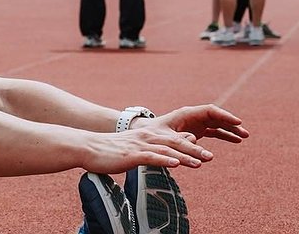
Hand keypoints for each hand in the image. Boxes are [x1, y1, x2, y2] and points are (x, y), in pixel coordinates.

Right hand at [80, 127, 213, 173]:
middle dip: (194, 150)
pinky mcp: (131, 155)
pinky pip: (151, 157)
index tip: (205, 151)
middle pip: (174, 143)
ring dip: (185, 155)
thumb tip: (161, 156)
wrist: (88, 147)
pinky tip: (176, 164)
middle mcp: (146, 137)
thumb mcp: (133, 148)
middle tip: (211, 157)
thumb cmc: (109, 150)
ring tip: (200, 162)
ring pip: (167, 149)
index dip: (190, 144)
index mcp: (147, 135)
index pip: (173, 139)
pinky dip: (165, 160)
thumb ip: (149, 150)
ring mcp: (139, 145)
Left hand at [144, 104, 249, 144]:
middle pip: (217, 117)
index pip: (210, 111)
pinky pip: (215, 131)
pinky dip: (225, 135)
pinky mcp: (197, 131)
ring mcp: (196, 123)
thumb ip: (180, 139)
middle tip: (245, 132)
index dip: (224, 115)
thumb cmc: (154, 134)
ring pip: (218, 124)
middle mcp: (194, 117)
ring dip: (231, 130)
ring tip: (244, 137)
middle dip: (231, 123)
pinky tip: (236, 140)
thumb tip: (195, 140)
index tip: (237, 122)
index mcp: (187, 113)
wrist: (146, 136)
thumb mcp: (166, 137)